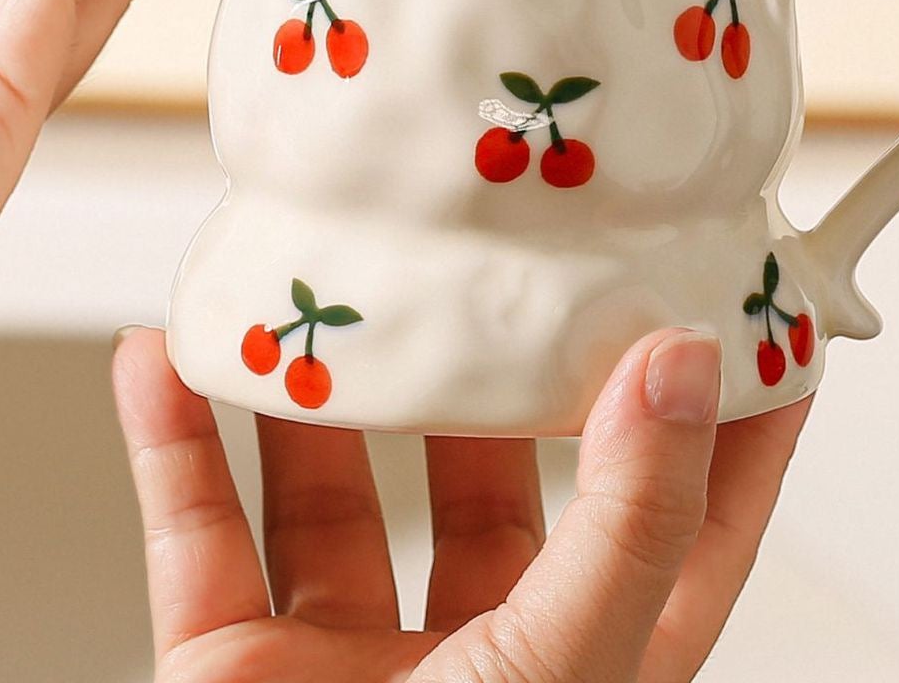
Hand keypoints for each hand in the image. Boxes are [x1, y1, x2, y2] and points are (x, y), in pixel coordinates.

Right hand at [113, 326, 808, 682]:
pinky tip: (164, 358)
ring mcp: (343, 661)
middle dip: (475, 369)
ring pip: (329, 487)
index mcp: (584, 671)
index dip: (714, 422)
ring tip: (316, 283)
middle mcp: (470, 659)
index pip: (676, 523)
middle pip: (483, 480)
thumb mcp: (569, 668)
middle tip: (480, 256)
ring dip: (309, 388)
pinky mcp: (228, 667)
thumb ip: (629, 520)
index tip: (734, 306)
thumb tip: (686, 367)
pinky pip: (196, 529)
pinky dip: (171, 441)